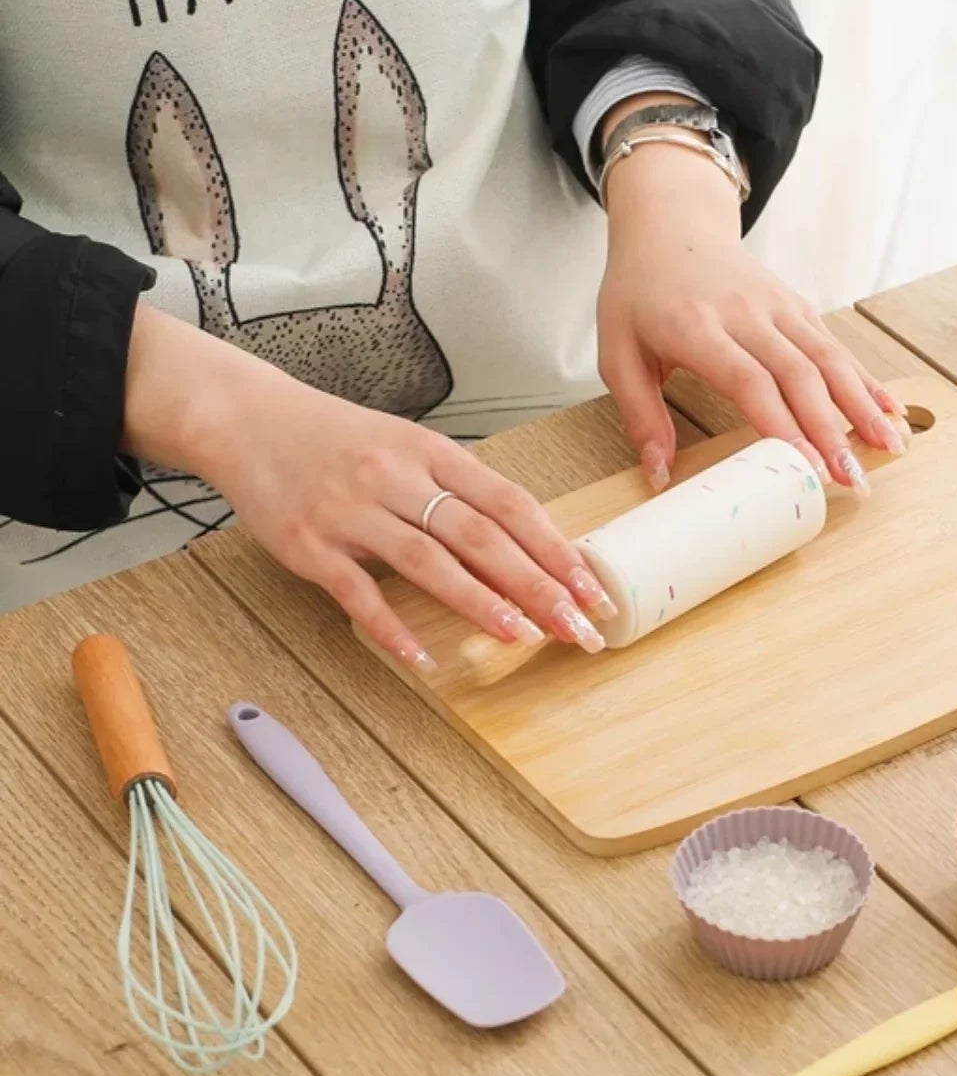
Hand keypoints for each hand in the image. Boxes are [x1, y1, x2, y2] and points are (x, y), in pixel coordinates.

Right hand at [123, 304, 614, 671]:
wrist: (246, 419)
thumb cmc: (336, 439)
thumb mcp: (408, 447)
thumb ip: (460, 492)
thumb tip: (528, 544)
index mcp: (431, 452)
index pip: (508, 503)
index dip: (554, 547)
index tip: (590, 586)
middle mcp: (396, 477)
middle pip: (480, 535)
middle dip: (536, 584)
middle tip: (575, 624)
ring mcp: (351, 511)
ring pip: (428, 560)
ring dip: (480, 601)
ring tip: (522, 634)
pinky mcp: (309, 544)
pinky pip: (357, 592)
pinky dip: (392, 628)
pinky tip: (424, 656)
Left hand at [596, 136, 904, 494]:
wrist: (670, 224)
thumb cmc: (640, 293)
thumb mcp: (617, 352)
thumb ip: (639, 414)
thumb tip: (659, 475)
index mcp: (696, 327)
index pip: (748, 380)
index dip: (782, 425)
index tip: (805, 468)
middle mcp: (746, 313)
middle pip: (799, 374)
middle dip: (831, 430)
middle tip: (851, 479)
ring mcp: (778, 306)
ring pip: (828, 358)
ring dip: (861, 405)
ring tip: (888, 448)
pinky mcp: (797, 306)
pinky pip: (836, 346)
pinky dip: (865, 380)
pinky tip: (889, 411)